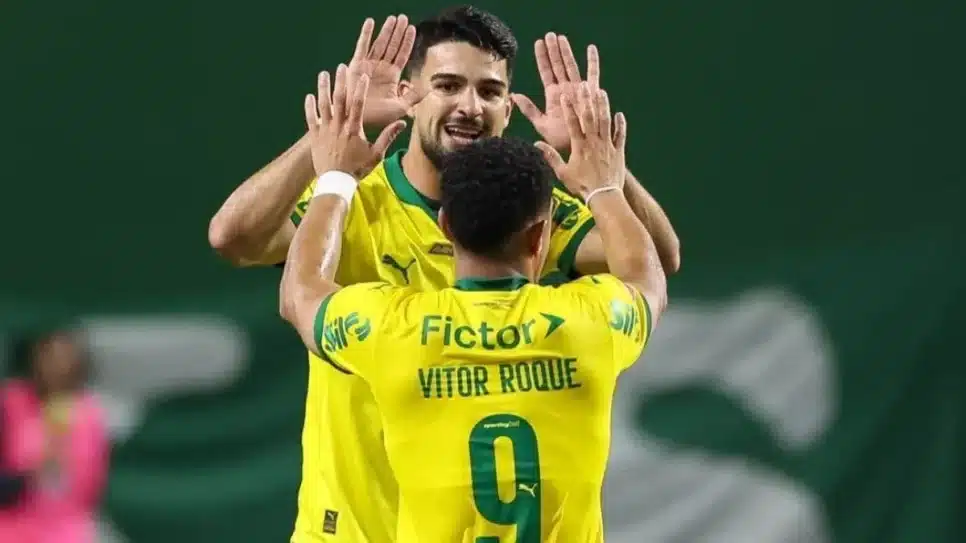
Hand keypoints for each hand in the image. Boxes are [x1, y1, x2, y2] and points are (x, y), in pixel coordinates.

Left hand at [304, 65, 405, 178]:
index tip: (362, 75)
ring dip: (323, 88)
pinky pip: (311, 119)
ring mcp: (325, 130)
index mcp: (354, 129)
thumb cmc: (357, 168)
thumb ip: (388, 136)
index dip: (360, 88)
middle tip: (342, 66)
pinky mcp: (315, 136)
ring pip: (323, 105)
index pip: (358, 104)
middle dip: (341, 81)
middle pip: (339, 100)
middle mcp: (339, 126)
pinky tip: (309, 96)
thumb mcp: (376, 154)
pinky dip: (309, 107)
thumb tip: (402, 123)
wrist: (336, 182)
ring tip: (323, 74)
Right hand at [346, 16, 423, 127]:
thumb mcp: (400, 107)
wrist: (356, 120)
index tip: (412, 29)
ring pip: (379, 44)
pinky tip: (370, 23)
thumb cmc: (377, 117)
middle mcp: (381, 68)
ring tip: (393, 18)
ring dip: (386, 31)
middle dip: (398, 32)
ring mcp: (368, 65)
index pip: (402, 55)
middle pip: (392, 46)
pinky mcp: (356, 65)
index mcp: (391, 76)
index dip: (407, 42)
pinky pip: (362, 47)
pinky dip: (365, 34)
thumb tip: (430, 88)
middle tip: (403, 18)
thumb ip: (414, 96)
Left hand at [512, 33, 599, 151]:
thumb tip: (514, 95)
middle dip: (554, 50)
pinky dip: (592, 62)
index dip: (542, 57)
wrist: (579, 148)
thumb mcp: (541, 124)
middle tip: (549, 35)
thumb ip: (529, 109)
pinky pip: (593, 75)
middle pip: (558, 65)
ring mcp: (579, 90)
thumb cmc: (561, 140)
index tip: (538, 43)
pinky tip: (591, 48)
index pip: (546, 72)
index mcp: (554, 96)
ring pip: (572, 66)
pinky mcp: (591, 94)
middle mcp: (566, 90)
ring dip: (567, 52)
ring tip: (561, 38)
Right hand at [535, 83, 625, 198]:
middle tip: (584, 85)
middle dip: (586, 100)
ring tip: (601, 91)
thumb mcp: (562, 173)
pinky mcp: (618, 151)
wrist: (604, 195)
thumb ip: (550, 157)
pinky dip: (620, 124)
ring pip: (606, 121)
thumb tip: (536, 145)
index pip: (573, 124)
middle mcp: (594, 142)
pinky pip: (620, 135)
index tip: (565, 96)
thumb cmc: (582, 186)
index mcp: (579, 146)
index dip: (569, 109)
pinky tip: (619, 114)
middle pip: (590, 117)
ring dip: (603, 106)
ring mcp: (608, 145)